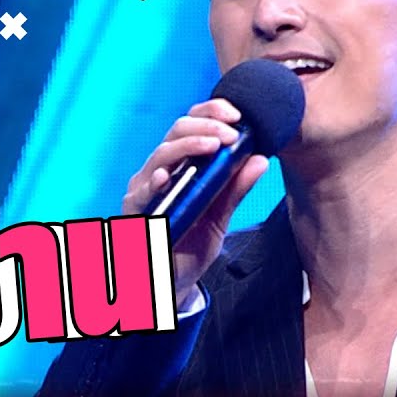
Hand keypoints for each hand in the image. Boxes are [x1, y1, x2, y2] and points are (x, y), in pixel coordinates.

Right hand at [122, 98, 268, 307]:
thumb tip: (262, 159)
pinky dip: (155, 182)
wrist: (171, 283)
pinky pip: (142, 191)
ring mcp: (144, 187)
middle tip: (232, 132)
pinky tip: (168, 177)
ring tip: (213, 144)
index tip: (239, 115)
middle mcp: (161, 169)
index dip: (212, 113)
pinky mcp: (134, 210)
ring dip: (188, 146)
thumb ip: (236, 189)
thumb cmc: (191, 245)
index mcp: (182, 164)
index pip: (193, 125)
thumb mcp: (220, 216)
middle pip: (177, 131)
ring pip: (162, 154)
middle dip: (206, 126)